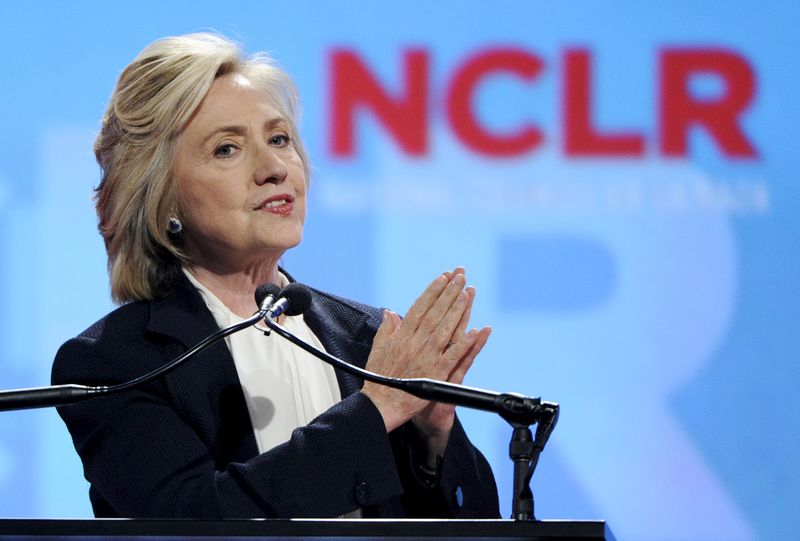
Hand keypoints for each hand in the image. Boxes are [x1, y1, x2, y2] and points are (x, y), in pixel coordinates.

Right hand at [361, 269, 490, 443]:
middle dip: (448, 293)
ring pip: (445, 329)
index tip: (443, 277)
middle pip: (435, 313)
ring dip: (457, 310)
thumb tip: (390, 312)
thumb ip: (386, 330)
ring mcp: (426, 357)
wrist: (381, 405)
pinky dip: (465, 344)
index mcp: (402, 336)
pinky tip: (476, 331)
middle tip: (460, 276)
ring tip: (467, 292)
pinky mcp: (436, 374)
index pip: (420, 308)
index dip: (433, 291)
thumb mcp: (377, 349)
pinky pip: (453, 356)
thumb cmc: (378, 380)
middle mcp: (414, 343)